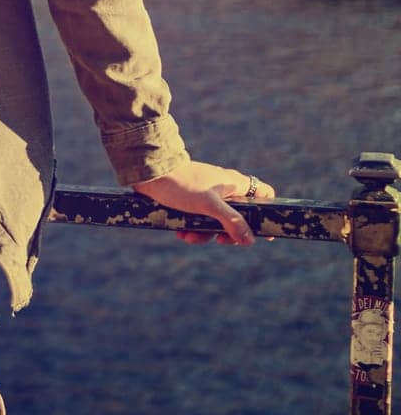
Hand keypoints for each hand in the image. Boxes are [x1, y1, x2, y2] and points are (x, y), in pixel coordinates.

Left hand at [132, 160, 275, 245]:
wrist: (149, 173)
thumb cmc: (181, 184)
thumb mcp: (208, 205)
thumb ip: (231, 222)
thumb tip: (250, 240)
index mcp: (234, 183)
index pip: (263, 193)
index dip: (266, 212)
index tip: (262, 232)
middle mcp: (224, 189)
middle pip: (239, 216)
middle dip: (228, 232)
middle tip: (222, 241)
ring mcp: (207, 195)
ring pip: (216, 221)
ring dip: (204, 233)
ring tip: (189, 237)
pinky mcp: (191, 201)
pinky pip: (198, 219)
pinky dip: (191, 228)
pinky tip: (180, 232)